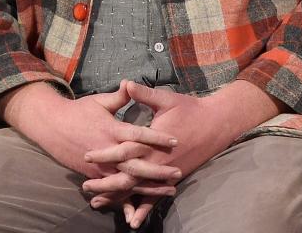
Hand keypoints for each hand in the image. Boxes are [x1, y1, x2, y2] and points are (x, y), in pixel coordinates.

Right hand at [0, 81, 180, 192]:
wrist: (51, 126)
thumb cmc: (79, 111)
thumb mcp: (100, 101)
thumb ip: (120, 96)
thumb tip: (132, 82)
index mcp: (111, 130)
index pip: (138, 135)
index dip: (156, 138)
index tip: (175, 141)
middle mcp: (107, 151)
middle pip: (135, 164)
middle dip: (157, 170)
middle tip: (178, 172)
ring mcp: (100, 167)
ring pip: (127, 182)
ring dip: (149, 187)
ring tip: (170, 190)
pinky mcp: (95, 176)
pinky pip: (114, 190)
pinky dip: (129, 198)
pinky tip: (145, 204)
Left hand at [84, 79, 282, 226]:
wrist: (216, 124)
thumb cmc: (191, 109)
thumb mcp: (167, 99)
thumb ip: (144, 94)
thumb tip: (126, 82)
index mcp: (151, 141)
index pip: (122, 150)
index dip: (103, 154)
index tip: (86, 155)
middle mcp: (156, 161)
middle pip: (125, 176)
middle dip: (104, 182)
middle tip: (85, 186)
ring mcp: (164, 173)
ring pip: (137, 190)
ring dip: (117, 197)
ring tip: (97, 202)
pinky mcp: (172, 179)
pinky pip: (154, 197)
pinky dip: (142, 208)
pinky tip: (132, 220)